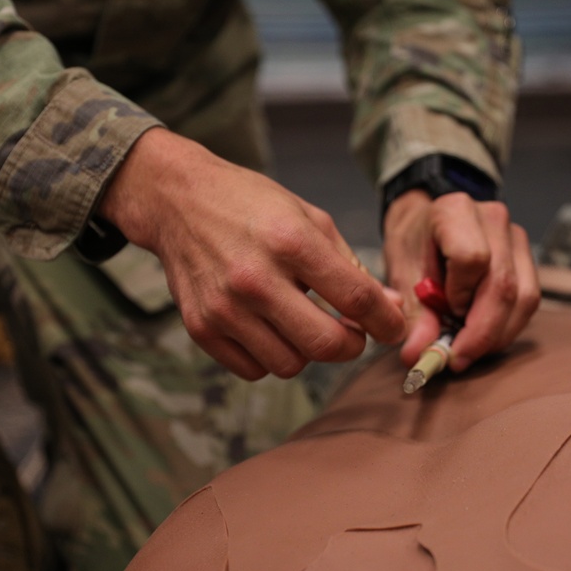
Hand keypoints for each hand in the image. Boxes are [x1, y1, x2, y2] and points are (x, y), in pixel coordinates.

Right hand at [99, 128, 405, 379]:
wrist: (177, 201)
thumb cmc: (250, 206)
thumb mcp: (308, 217)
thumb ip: (350, 266)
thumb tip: (390, 308)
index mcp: (290, 241)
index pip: (355, 298)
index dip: (385, 323)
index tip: (393, 330)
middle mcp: (255, 279)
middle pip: (325, 344)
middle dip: (351, 346)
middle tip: (351, 333)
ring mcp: (224, 308)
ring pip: (290, 365)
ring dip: (307, 351)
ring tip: (301, 322)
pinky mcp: (201, 328)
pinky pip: (254, 370)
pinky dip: (270, 357)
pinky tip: (268, 328)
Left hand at [383, 189, 539, 371]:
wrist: (424, 224)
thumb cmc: (413, 245)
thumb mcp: (402, 276)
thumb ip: (414, 314)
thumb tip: (418, 355)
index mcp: (454, 211)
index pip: (472, 258)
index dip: (460, 295)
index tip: (444, 315)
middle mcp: (492, 219)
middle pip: (502, 284)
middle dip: (482, 332)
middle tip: (457, 359)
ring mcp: (515, 237)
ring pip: (524, 296)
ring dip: (498, 333)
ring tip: (469, 349)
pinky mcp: (527, 257)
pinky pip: (529, 299)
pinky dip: (508, 325)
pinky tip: (483, 335)